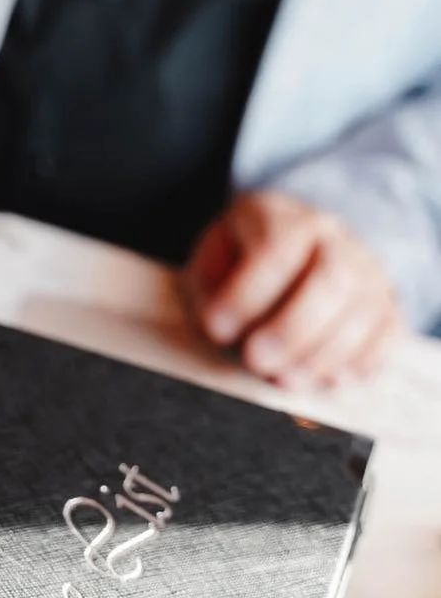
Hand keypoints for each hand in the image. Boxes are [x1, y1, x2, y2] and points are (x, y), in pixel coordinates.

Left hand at [185, 190, 401, 388]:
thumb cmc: (243, 257)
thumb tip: (221, 327)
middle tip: (255, 361)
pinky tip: (328, 380)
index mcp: (283, 216)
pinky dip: (361, 362)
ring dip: (321, 356)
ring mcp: (367, 268)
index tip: (217, 330)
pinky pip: (387, 334)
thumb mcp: (212, 257)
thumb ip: (210, 286)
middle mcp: (333, 236)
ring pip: (362, 312)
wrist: (299, 244)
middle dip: (291, 329)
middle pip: (330, 280)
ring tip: (284, 380)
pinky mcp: (387, 302)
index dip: (246, 295)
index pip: (275, 249)